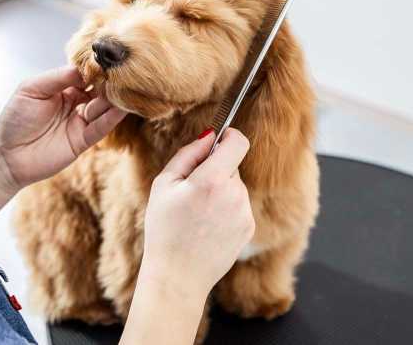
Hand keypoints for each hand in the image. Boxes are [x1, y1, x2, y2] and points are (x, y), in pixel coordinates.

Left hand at [0, 65, 125, 188]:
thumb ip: (57, 77)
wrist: (8, 156)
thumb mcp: (31, 89)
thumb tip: (84, 68)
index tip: (106, 58)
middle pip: (98, 89)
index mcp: (62, 87)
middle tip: (121, 72)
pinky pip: (101, 127)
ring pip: (103, 107)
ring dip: (112, 98)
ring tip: (123, 88)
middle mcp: (75, 102)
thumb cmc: (15, 120)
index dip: (94, 67)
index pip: (84, 74)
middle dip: (108, 81)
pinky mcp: (83, 140)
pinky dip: (112, 118)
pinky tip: (121, 108)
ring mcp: (80, 122)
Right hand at [140, 128, 254, 299]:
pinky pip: (239, 206)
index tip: (220, 140)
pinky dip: (226, 209)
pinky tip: (207, 226)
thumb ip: (188, 153)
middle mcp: (235, 194)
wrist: (178, 276)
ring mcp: (245, 212)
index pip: (238, 142)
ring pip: (235, 187)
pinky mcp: (249, 228)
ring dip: (220, 191)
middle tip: (191, 191)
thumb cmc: (164, 230)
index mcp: (212, 179)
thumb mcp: (164, 185)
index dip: (230, 136)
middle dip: (215, 170)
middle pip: (232, 166)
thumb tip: (210, 135)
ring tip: (197, 214)